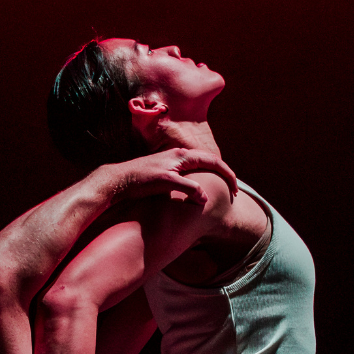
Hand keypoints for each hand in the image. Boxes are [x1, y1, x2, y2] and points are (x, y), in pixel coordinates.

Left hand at [115, 149, 237, 206]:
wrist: (118, 180)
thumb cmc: (141, 180)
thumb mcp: (166, 183)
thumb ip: (187, 188)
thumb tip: (204, 197)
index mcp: (182, 156)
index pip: (213, 161)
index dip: (227, 175)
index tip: (236, 189)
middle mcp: (178, 155)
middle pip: (209, 162)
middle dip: (223, 175)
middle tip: (233, 191)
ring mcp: (171, 161)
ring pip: (199, 166)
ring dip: (212, 176)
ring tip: (220, 189)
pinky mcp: (165, 168)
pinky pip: (189, 172)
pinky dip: (200, 179)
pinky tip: (198, 189)